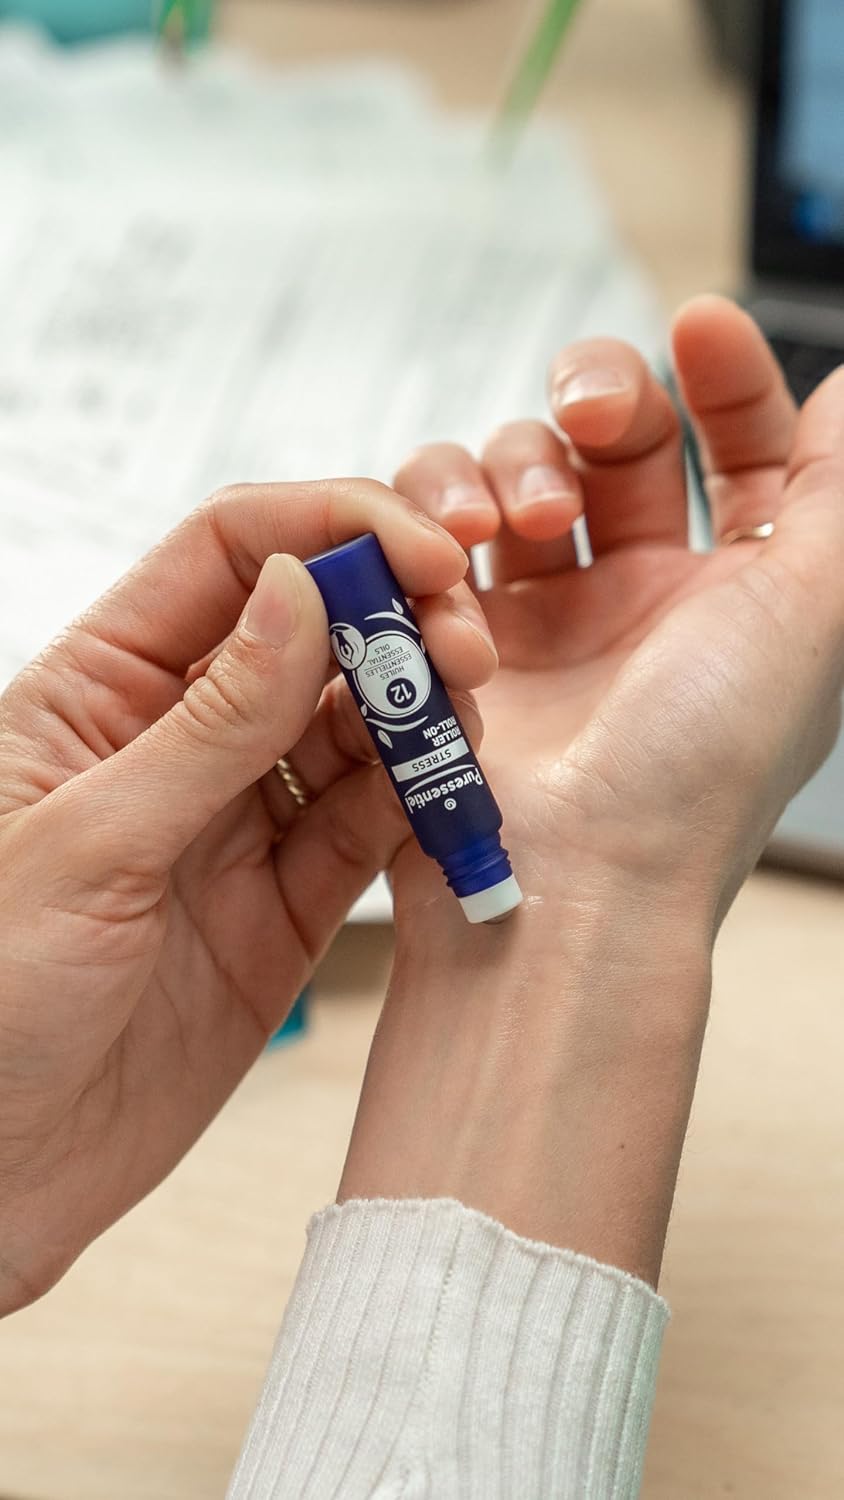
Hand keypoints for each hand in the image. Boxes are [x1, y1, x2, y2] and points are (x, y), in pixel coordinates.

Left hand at [0, 481, 495, 1312]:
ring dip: (421, 710)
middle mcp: (176, 743)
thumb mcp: (87, 847)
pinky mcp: (286, 907)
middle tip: (463, 648)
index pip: (224, 557)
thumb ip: (207, 725)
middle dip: (396, 618)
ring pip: (355, 726)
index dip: (330, 530)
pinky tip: (457, 795)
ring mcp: (238, 825)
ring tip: (468, 723)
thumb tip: (298, 589)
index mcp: (96, 691)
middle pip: (309, 631)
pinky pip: (372, 830)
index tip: (424, 550)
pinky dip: (424, 806)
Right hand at [338, 298, 843, 1281]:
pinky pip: (430, 529)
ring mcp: (543, 615)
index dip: (727, 377)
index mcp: (737, 590)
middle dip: (602, 398)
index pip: (737, 447)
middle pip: (615, 437)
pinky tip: (461, 554)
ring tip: (526, 521)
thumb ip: (841, 486)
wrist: (576, 873)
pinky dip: (438, 516)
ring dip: (513, 463)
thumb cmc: (703, 754)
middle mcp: (641, 597)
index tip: (701, 325)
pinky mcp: (452, 635)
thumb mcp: (817, 601)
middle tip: (589, 418)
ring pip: (512, 468)